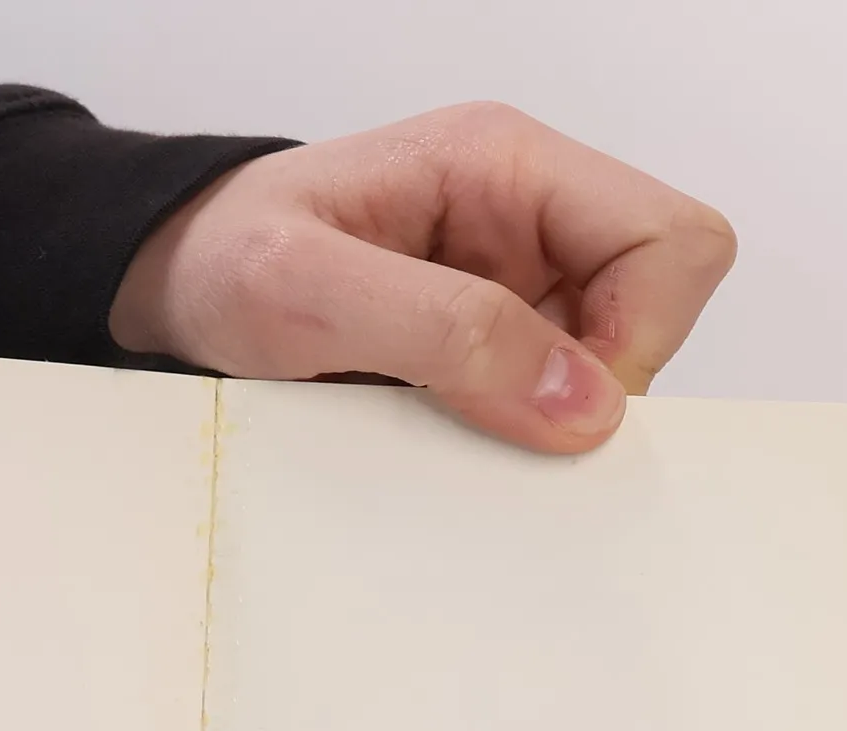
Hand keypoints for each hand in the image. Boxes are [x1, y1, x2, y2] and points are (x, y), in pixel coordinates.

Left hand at [110, 102, 735, 451]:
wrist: (174, 292)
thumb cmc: (225, 263)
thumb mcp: (308, 290)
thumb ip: (446, 331)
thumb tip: (583, 401)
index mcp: (509, 168)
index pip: (672, 240)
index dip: (641, 335)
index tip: (559, 408)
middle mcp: (530, 224)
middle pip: (659, 309)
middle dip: (602, 390)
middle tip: (498, 429)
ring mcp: (515, 292)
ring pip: (610, 374)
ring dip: (549, 426)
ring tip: (443, 430)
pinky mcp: (487, 356)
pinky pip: (548, 411)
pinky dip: (513, 445)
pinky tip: (441, 443)